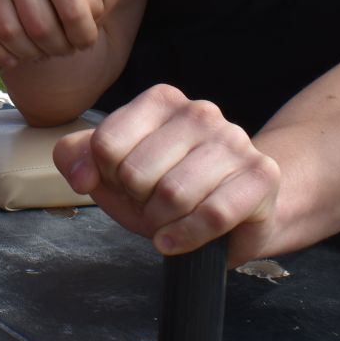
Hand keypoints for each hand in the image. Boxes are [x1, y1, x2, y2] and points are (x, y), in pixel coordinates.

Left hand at [54, 84, 280, 256]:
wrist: (235, 211)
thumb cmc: (168, 187)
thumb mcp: (113, 172)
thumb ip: (78, 159)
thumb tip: (80, 175)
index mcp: (161, 101)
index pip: (106, 144)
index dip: (106, 178)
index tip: (123, 184)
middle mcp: (200, 112)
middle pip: (137, 173)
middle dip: (137, 203)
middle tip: (151, 206)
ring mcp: (234, 141)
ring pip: (174, 194)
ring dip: (161, 223)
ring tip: (169, 221)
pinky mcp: (261, 175)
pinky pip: (213, 215)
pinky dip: (187, 236)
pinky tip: (177, 240)